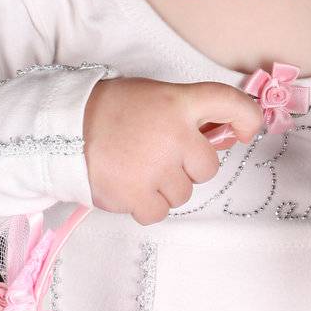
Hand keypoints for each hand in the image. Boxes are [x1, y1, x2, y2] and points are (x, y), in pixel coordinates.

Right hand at [82, 76, 264, 225]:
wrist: (63, 129)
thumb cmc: (112, 112)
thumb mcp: (154, 98)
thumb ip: (187, 116)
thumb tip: (221, 139)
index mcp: (179, 102)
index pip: (230, 103)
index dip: (248, 118)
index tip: (247, 131)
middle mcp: (173, 134)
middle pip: (207, 168)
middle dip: (187, 167)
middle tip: (159, 155)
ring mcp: (156, 167)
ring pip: (183, 194)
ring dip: (164, 188)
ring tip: (136, 168)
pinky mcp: (136, 194)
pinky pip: (159, 212)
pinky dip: (146, 206)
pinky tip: (129, 186)